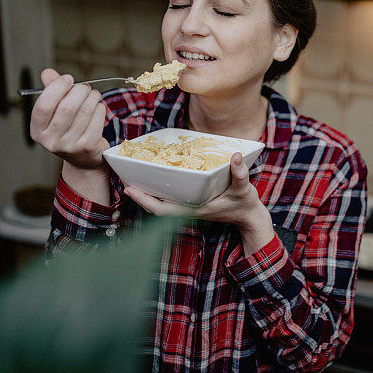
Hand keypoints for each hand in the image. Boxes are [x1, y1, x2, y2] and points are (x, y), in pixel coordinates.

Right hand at [30, 69, 109, 168]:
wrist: (84, 159)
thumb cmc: (68, 130)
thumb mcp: (55, 113)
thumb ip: (51, 92)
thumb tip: (47, 72)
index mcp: (38, 131)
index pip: (43, 105)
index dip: (57, 88)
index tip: (68, 79)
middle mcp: (51, 141)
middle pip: (67, 107)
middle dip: (79, 91)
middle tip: (85, 87)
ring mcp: (70, 146)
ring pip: (85, 111)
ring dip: (92, 97)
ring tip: (93, 95)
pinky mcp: (89, 146)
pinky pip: (97, 118)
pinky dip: (100, 108)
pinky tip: (98, 108)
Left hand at [124, 152, 274, 254]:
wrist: (248, 216)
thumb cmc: (245, 204)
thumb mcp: (244, 189)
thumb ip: (240, 173)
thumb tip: (235, 156)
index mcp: (195, 208)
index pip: (163, 209)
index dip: (144, 200)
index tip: (129, 189)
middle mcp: (188, 209)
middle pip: (156, 206)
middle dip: (139, 195)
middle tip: (124, 179)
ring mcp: (188, 208)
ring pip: (161, 204)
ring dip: (147, 193)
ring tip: (133, 177)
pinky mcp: (191, 204)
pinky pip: (169, 199)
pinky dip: (158, 191)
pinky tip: (154, 179)